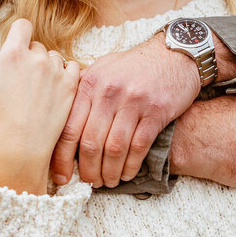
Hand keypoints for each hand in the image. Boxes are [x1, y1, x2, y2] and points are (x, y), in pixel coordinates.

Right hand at [0, 21, 79, 193]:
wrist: (19, 151)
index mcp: (12, 54)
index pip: (23, 25)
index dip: (18, 33)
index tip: (15, 48)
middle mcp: (37, 58)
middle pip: (36, 45)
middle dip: (29, 56)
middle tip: (20, 80)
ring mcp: (56, 72)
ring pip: (53, 57)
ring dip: (46, 66)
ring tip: (36, 89)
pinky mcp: (71, 86)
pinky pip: (72, 67)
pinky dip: (64, 74)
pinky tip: (54, 88)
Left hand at [50, 34, 198, 187]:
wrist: (174, 54)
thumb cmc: (135, 66)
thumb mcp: (103, 69)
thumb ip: (83, 92)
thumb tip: (60, 122)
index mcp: (90, 83)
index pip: (69, 128)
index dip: (62, 158)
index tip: (62, 176)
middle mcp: (109, 91)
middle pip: (90, 142)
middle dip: (87, 170)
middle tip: (89, 182)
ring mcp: (133, 101)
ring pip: (113, 148)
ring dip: (109, 172)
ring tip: (107, 181)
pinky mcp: (156, 111)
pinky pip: (138, 147)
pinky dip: (130, 166)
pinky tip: (127, 173)